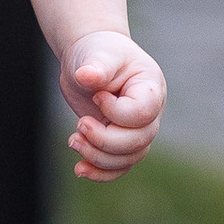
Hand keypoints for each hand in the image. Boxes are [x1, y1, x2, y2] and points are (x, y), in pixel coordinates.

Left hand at [59, 30, 163, 182]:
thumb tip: (86, 75)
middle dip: (104, 140)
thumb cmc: (98, 51)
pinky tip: (80, 169)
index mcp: (151, 88)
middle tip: (79, 124)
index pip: (142, 114)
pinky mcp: (121, 142)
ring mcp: (137, 130)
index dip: (116, 112)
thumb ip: (97, 66)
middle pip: (138, 142)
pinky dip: (100, 172)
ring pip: (128, 158)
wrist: (90, 60)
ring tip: (73, 140)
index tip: (97, 96)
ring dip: (98, 157)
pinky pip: (119, 167)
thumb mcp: (98, 54)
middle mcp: (150, 113)